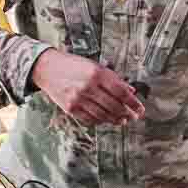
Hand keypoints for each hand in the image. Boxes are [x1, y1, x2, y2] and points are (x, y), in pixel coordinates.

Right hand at [29, 49, 143, 124]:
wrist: (47, 69)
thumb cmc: (73, 65)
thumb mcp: (95, 66)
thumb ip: (113, 79)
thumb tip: (130, 91)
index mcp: (97, 73)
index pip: (121, 92)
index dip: (133, 103)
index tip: (140, 109)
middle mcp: (88, 87)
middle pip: (114, 106)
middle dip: (126, 113)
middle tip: (133, 117)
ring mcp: (79, 99)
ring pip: (103, 115)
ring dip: (115, 119)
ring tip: (122, 120)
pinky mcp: (71, 108)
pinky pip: (90, 119)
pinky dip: (100, 121)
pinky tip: (106, 120)